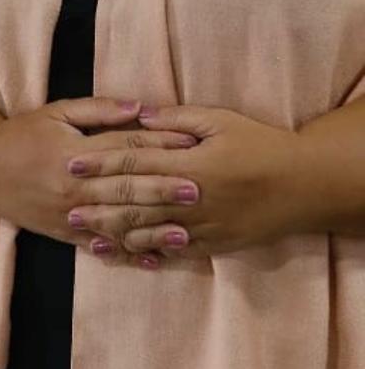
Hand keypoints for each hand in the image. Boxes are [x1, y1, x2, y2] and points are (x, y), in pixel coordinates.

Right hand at [0, 97, 198, 254]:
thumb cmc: (21, 134)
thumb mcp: (54, 112)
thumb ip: (98, 109)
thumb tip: (140, 106)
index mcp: (72, 152)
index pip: (123, 147)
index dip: (158, 144)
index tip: (191, 143)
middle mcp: (73, 186)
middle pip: (126, 187)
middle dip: (164, 188)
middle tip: (201, 189)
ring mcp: (70, 215)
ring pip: (118, 223)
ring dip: (154, 228)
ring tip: (188, 231)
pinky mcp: (65, 235)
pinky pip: (101, 247)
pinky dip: (128, 254)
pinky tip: (154, 259)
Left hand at [64, 104, 301, 263]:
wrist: (303, 185)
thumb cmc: (260, 145)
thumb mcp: (220, 120)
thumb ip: (177, 117)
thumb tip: (138, 114)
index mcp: (189, 163)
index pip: (135, 162)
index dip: (101, 162)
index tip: (71, 161)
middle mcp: (192, 198)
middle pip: (136, 201)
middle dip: (99, 203)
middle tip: (66, 205)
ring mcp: (202, 225)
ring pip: (151, 231)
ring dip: (116, 233)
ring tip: (86, 233)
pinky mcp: (214, 244)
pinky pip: (175, 251)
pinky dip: (148, 253)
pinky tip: (126, 254)